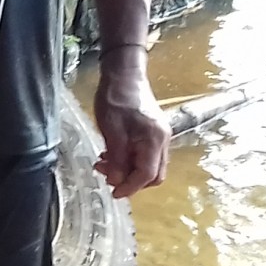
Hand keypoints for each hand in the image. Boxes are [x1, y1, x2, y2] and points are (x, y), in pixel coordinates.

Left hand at [92, 44, 168, 198]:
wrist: (124, 72)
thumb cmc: (116, 98)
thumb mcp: (111, 130)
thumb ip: (116, 158)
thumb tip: (117, 181)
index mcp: (154, 140)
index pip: (147, 175)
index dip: (130, 187)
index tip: (113, 193)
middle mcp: (162, 140)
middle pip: (152, 175)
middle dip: (130, 181)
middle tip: (106, 176)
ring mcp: (159, 136)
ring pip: (147, 165)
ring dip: (127, 170)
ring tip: (103, 163)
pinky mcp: (152, 132)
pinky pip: (144, 155)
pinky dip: (128, 160)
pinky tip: (110, 154)